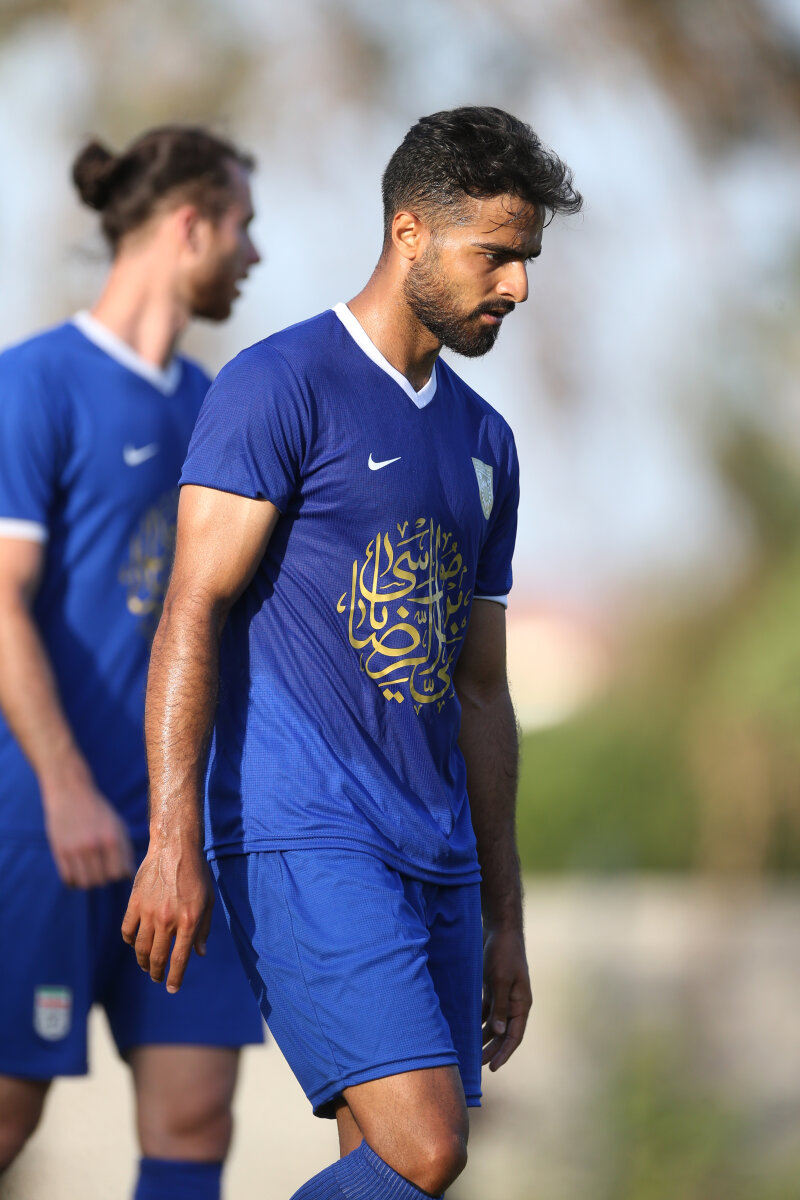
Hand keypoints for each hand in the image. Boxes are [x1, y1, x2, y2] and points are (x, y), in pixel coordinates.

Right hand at [41, 765, 134, 887]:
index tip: (114, 867)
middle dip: (103, 878)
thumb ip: (126, 850)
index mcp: (112, 838)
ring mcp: (74, 849)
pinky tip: (77, 870)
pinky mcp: (59, 851)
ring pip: (84, 883)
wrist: (70, 792)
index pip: (118, 874)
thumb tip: (128, 876)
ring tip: (89, 870)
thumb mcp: (118, 825)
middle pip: (101, 881)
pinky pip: (68, 879)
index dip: (118, 874)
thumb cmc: (98, 811)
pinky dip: (74, 880)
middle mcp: (93, 845)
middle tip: (100, 867)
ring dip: (88, 880)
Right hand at [121, 836, 213, 992]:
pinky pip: (127, 931)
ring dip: (144, 962)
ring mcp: (149, 912)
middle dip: (158, 973)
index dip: (175, 978)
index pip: (179, 959)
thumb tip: (200, 953)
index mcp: (189, 921)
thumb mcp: (208, 901)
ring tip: (147, 966)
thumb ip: (204, 929)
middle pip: (158, 958)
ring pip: (141, 948)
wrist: (175, 847)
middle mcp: (168, 920)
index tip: (172, 988)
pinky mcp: (135, 903)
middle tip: (158, 978)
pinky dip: (131, 942)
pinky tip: (136, 944)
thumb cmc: (197, 873)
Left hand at [481, 926, 530, 1071]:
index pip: (515, 1036)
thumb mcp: (500, 980)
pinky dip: (477, 1020)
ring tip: (468, 1050)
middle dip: (491, 1049)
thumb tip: (500, 1033)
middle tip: (476, 1064)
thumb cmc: (503, 953)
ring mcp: (503, 995)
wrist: (500, 929)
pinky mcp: (493, 987)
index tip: (493, 1068)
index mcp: (521, 1004)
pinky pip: (486, 1010)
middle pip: (503, 1033)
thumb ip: (499, 1007)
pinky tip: (465, 1028)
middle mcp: (514, 1003)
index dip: (504, 1053)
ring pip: (493, 1023)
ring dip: (482, 1036)